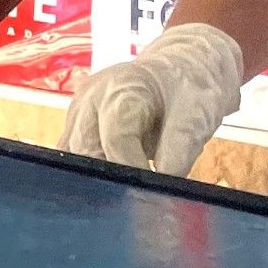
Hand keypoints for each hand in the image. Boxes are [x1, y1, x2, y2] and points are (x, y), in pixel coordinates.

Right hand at [62, 24, 243, 177]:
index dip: (132, 170)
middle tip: (142, 201)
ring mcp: (78, 112)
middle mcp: (90, 98)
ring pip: (73, 159)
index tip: (152, 194)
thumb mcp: (198, 115)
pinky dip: (88, 175)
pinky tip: (110, 186)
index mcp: (121, 87)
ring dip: (98, 179)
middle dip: (112, 179)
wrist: (181, 66)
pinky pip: (70, 158)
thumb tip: (163, 188)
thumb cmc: (190, 87)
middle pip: (87, 151)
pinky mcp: (74, 128)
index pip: (116, 138)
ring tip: (129, 195)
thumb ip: (179, 151)